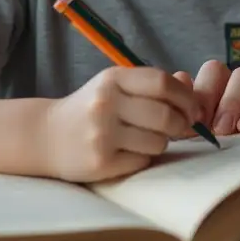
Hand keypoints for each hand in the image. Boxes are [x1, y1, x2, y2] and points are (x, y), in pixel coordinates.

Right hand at [45, 66, 198, 181]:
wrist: (46, 135)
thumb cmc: (91, 108)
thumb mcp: (114, 86)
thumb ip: (151, 86)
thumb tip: (193, 92)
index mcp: (112, 78)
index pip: (162, 83)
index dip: (186, 97)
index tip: (193, 109)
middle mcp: (106, 103)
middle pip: (164, 115)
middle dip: (180, 124)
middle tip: (180, 127)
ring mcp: (101, 134)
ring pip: (157, 142)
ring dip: (161, 142)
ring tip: (147, 138)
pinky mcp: (100, 162)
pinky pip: (141, 161)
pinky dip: (143, 157)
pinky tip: (128, 152)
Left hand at [174, 60, 239, 136]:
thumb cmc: (226, 149)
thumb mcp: (203, 136)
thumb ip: (188, 112)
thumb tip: (181, 78)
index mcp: (207, 90)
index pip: (190, 79)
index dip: (194, 95)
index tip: (194, 122)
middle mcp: (230, 83)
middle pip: (216, 70)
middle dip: (210, 96)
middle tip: (213, 128)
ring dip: (234, 102)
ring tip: (233, 129)